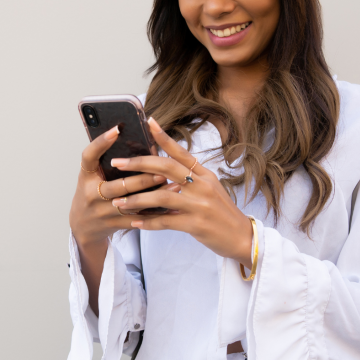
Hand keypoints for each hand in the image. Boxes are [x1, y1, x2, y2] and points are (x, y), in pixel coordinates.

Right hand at [68, 126, 166, 249]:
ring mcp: (102, 211)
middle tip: (162, 172)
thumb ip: (108, 163)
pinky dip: (156, 214)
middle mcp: (92, 193)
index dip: (101, 142)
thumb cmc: (92, 194)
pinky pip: (138, 220)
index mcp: (86, 176)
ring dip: (155, 196)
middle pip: (118, 185)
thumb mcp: (93, 176)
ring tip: (174, 187)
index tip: (117, 129)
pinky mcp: (113, 224)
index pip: (89, 155)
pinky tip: (172, 209)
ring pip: (132, 204)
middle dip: (142, 179)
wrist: (83, 226)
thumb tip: (140, 143)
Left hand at [110, 118, 254, 266]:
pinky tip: (134, 222)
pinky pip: (166, 221)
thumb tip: (163, 171)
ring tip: (119, 201)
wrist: (242, 237)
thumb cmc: (222, 213)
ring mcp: (199, 205)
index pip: (181, 151)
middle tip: (117, 163)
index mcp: (205, 174)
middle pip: (166, 167)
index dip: (164, 136)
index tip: (148, 121)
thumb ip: (190, 179)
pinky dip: (148, 222)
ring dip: (137, 198)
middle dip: (138, 164)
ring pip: (161, 196)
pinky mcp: (196, 225)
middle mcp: (202, 185)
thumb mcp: (210, 189)